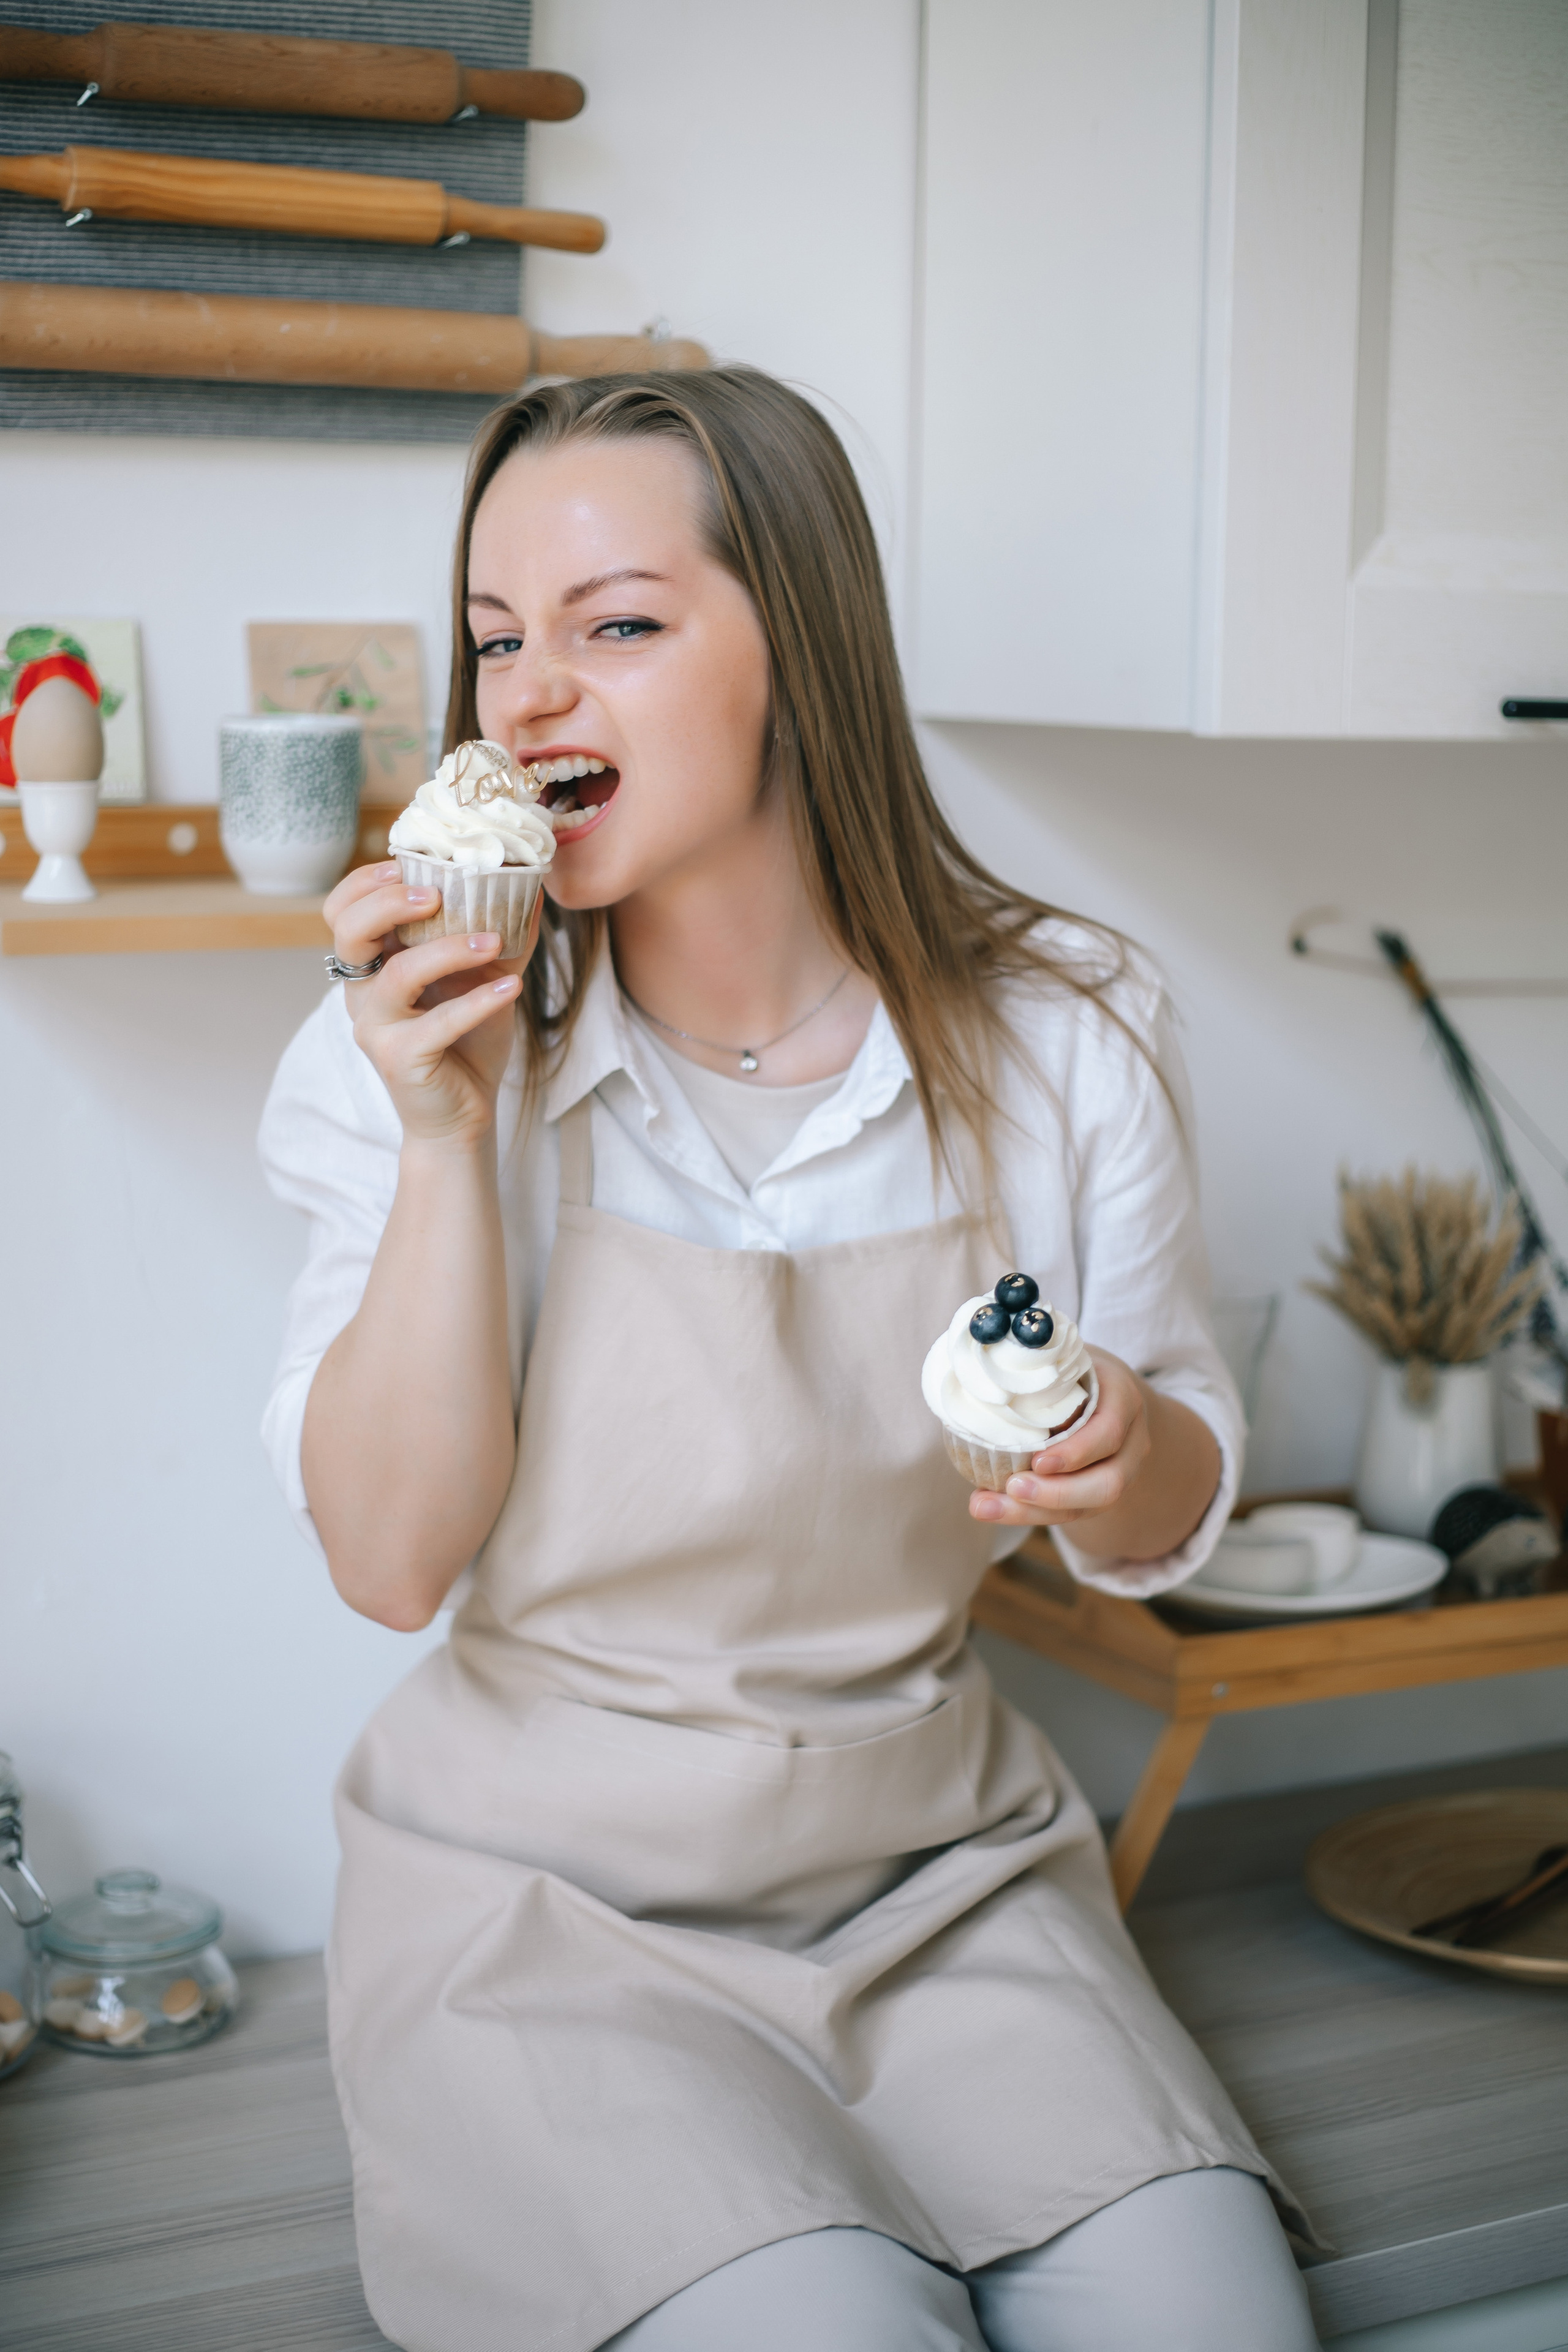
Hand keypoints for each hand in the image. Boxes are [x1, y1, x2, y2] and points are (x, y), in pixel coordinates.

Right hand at [323, 862, 542, 1149]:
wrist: (463, 1115)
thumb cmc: (466, 1044)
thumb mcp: (483, 979)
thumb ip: (499, 935)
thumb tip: (535, 885)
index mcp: (373, 967)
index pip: (342, 912)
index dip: (365, 882)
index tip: (409, 864)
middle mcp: (364, 994)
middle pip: (349, 933)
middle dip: (388, 904)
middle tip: (438, 895)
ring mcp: (377, 1028)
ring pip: (397, 976)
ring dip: (447, 950)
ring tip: (493, 941)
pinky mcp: (402, 1059)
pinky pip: (437, 1023)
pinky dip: (477, 1001)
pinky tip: (511, 987)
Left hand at [969, 1348, 1152, 1532]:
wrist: (1110, 1394)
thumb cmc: (1076, 1371)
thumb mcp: (1065, 1357)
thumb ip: (1037, 1362)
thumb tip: (985, 1366)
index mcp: (1122, 1400)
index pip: (1108, 1433)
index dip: (1076, 1451)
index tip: (1037, 1461)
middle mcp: (1130, 1442)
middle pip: (1108, 1484)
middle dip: (1057, 1494)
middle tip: (1011, 1488)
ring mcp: (1118, 1472)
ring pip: (1087, 1506)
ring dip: (1033, 1512)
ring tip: (984, 1505)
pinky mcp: (1096, 1493)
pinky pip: (1070, 1513)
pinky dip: (1030, 1513)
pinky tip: (992, 1506)